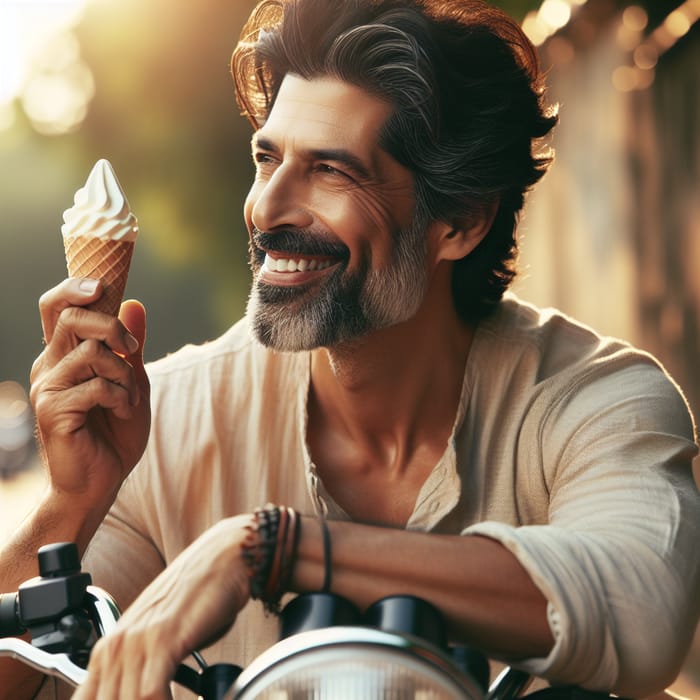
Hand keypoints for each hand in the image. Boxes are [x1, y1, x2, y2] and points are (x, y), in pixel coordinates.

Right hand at [30, 278, 149, 513]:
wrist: (99, 483)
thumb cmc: (114, 433)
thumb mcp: (130, 381)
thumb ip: (130, 346)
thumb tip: (135, 303)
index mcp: (64, 356)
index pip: (55, 308)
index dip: (73, 288)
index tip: (102, 285)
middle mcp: (49, 367)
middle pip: (71, 318)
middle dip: (112, 327)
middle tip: (132, 350)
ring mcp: (48, 389)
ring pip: (90, 352)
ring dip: (124, 373)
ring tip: (131, 397)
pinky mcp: (54, 412)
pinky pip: (96, 385)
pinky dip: (121, 396)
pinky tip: (123, 411)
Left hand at [73, 515, 253, 698]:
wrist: (224, 558)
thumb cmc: (199, 596)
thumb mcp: (162, 636)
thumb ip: (146, 668)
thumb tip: (149, 693)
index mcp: (110, 646)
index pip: (86, 699)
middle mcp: (116, 644)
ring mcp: (137, 640)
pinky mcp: (162, 638)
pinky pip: (150, 693)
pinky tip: (190, 699)